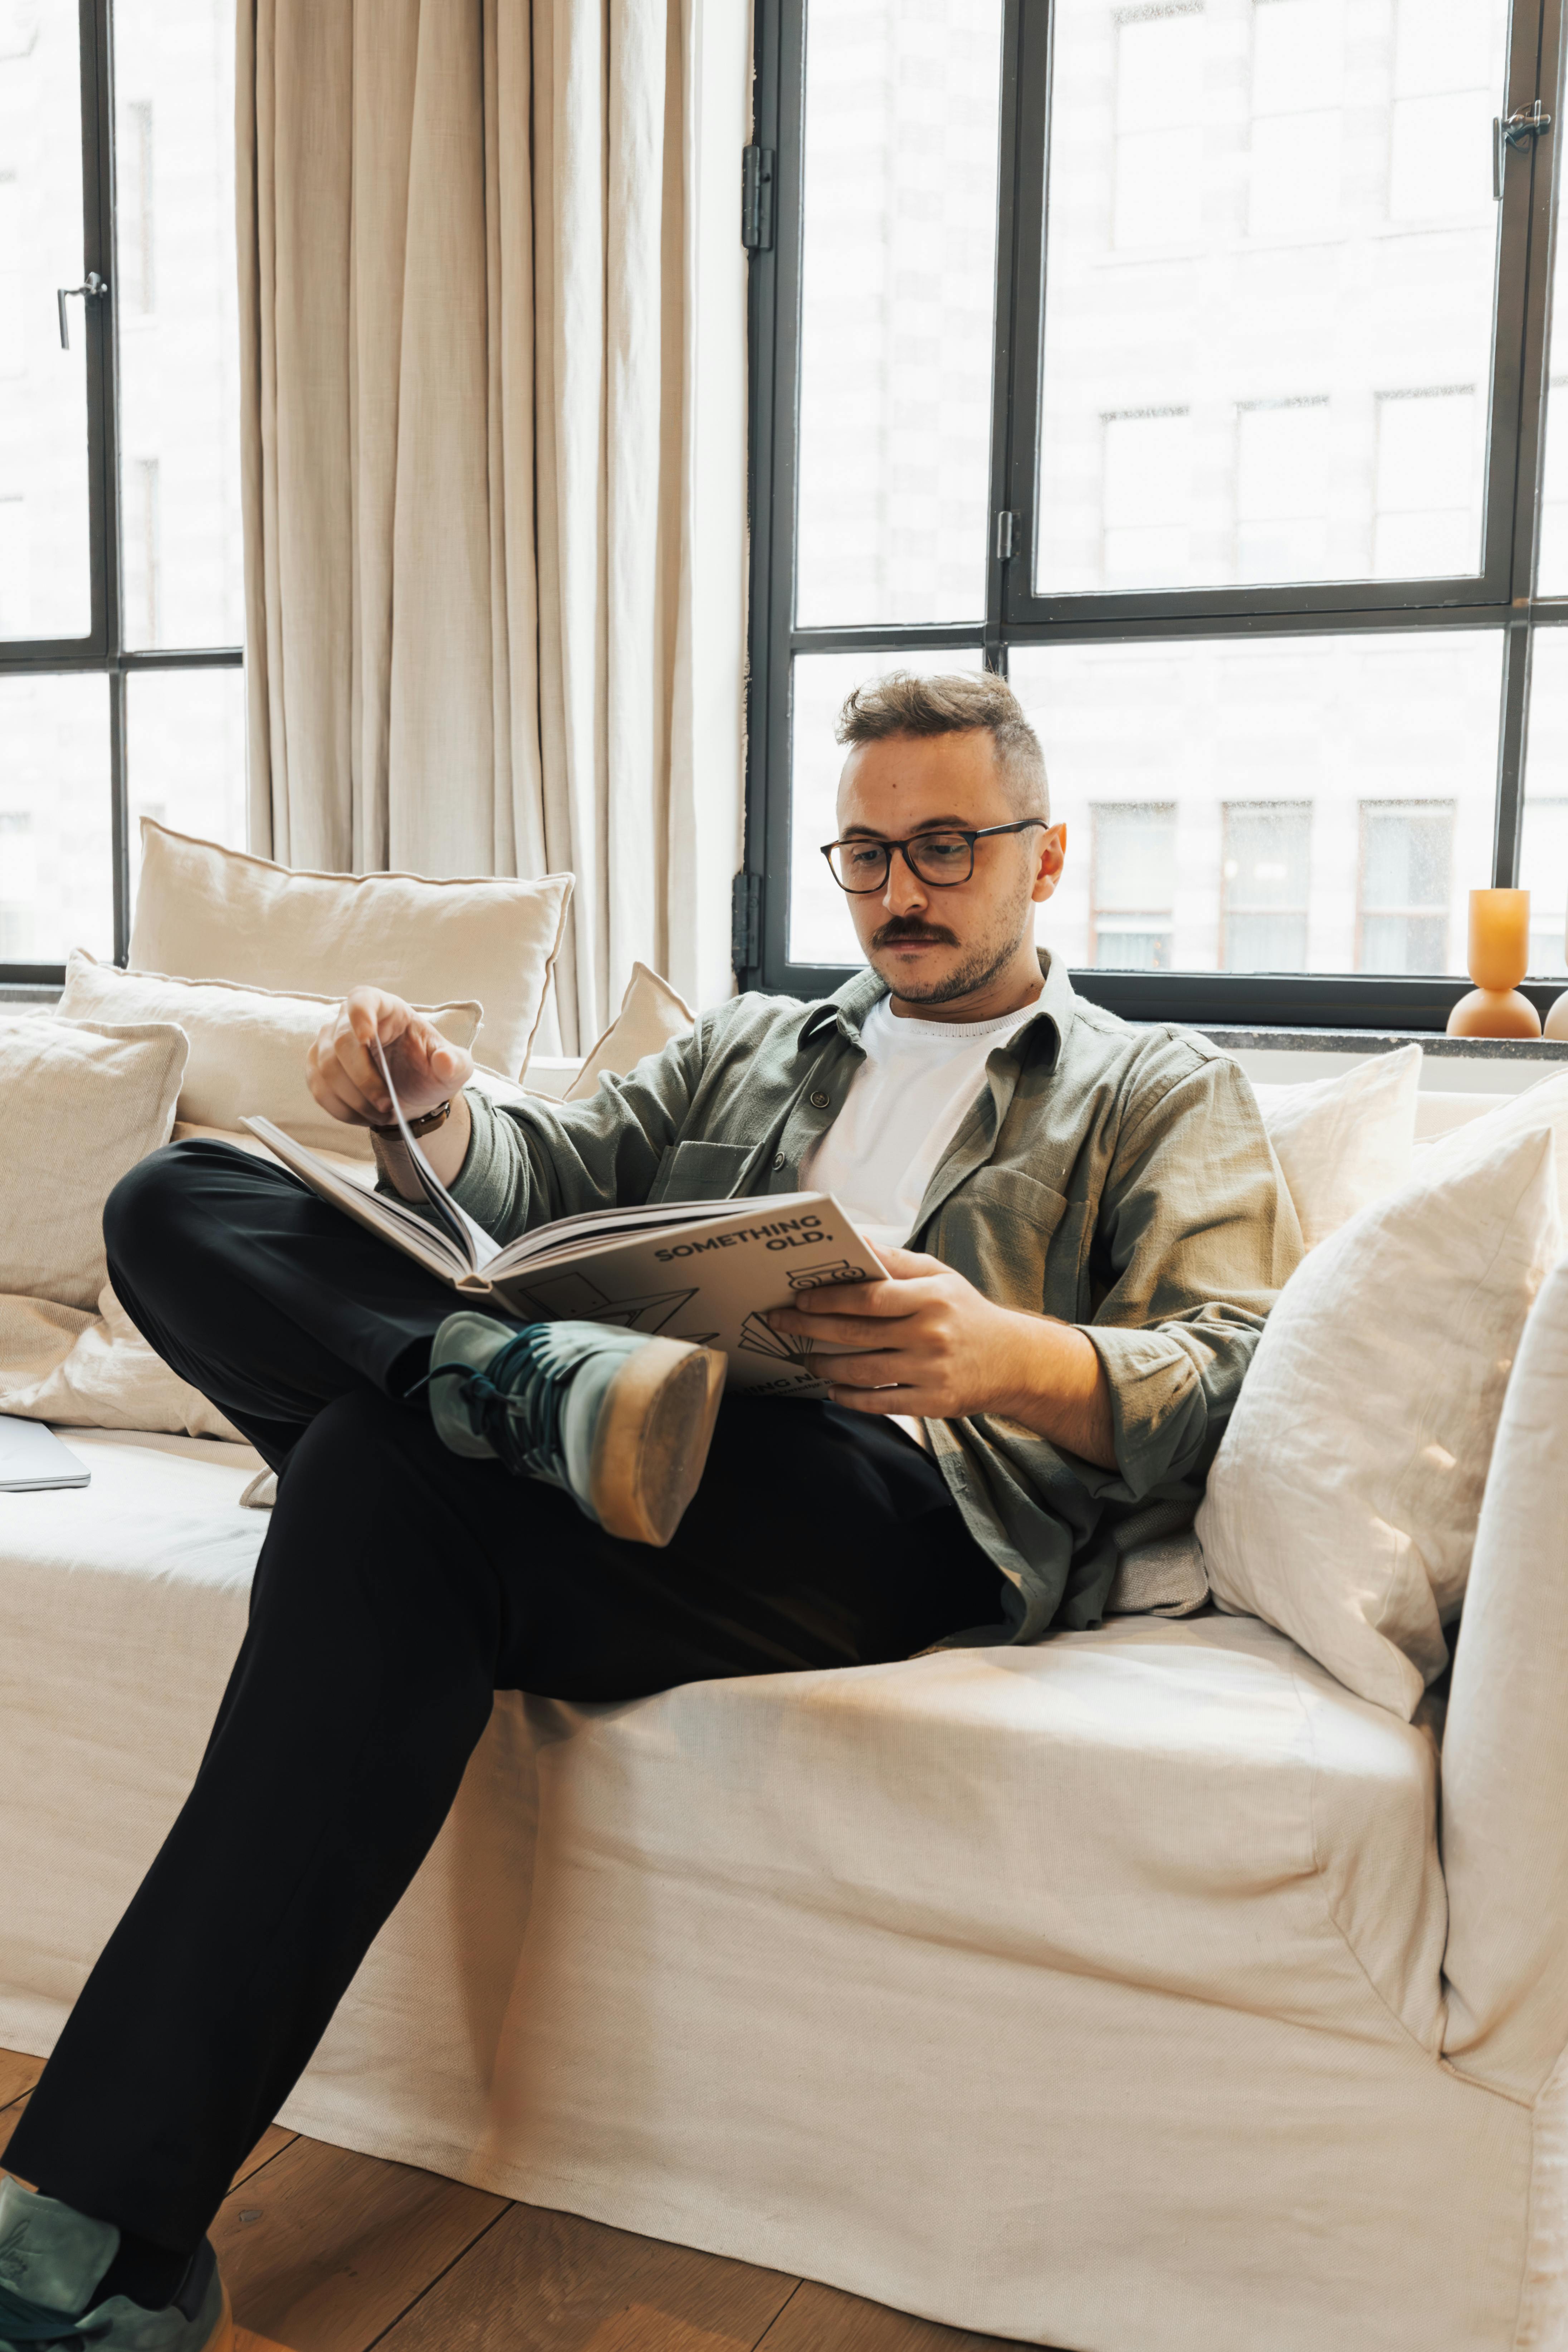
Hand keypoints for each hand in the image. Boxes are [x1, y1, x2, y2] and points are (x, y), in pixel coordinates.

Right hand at [306, 986, 474, 1128]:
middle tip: (386, 1105)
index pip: (362, 1000)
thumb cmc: (430, 1069)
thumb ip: (454, 1063)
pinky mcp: (318, 1067)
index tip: (367, 1038)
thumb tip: (445, 1061)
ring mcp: (329, 1043)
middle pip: (341, 1043)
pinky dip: (343, 1109)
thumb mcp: (453, 1068)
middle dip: (364, 1080)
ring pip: (327, 1069)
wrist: (412, 1091)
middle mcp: (350, 1020)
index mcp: (385, 1008)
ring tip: (381, 1114)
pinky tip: (364, 1115)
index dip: (360, 1015)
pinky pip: (320, 1089)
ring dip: (354, 1099)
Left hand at [767, 1245, 1032, 1418]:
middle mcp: (931, 1334)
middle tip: (780, 1324)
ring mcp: (932, 1371)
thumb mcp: (939, 1276)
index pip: (870, 1296)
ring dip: (826, 1365)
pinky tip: (833, 1389)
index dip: (829, 1298)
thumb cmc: (966, 1312)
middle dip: (810, 1329)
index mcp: (932, 1297)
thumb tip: (856, 1242)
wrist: (1014, 1361)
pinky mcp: (933, 1402)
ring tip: (805, 1357)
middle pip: (858, 1333)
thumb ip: (896, 1261)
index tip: (799, 1299)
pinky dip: (851, 1398)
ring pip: (864, 1372)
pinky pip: (881, 1403)